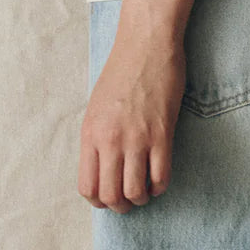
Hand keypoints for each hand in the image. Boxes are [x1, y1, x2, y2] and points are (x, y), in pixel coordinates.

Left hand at [78, 30, 186, 212]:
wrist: (147, 43)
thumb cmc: (123, 69)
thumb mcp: (97, 105)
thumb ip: (98, 136)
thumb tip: (104, 166)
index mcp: (91, 133)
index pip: (88, 187)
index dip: (99, 201)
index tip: (109, 197)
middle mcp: (110, 140)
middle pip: (111, 196)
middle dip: (120, 206)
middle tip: (129, 200)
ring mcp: (137, 138)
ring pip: (135, 191)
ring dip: (141, 198)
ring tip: (145, 190)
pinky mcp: (162, 133)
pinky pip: (161, 176)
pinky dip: (160, 185)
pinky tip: (160, 178)